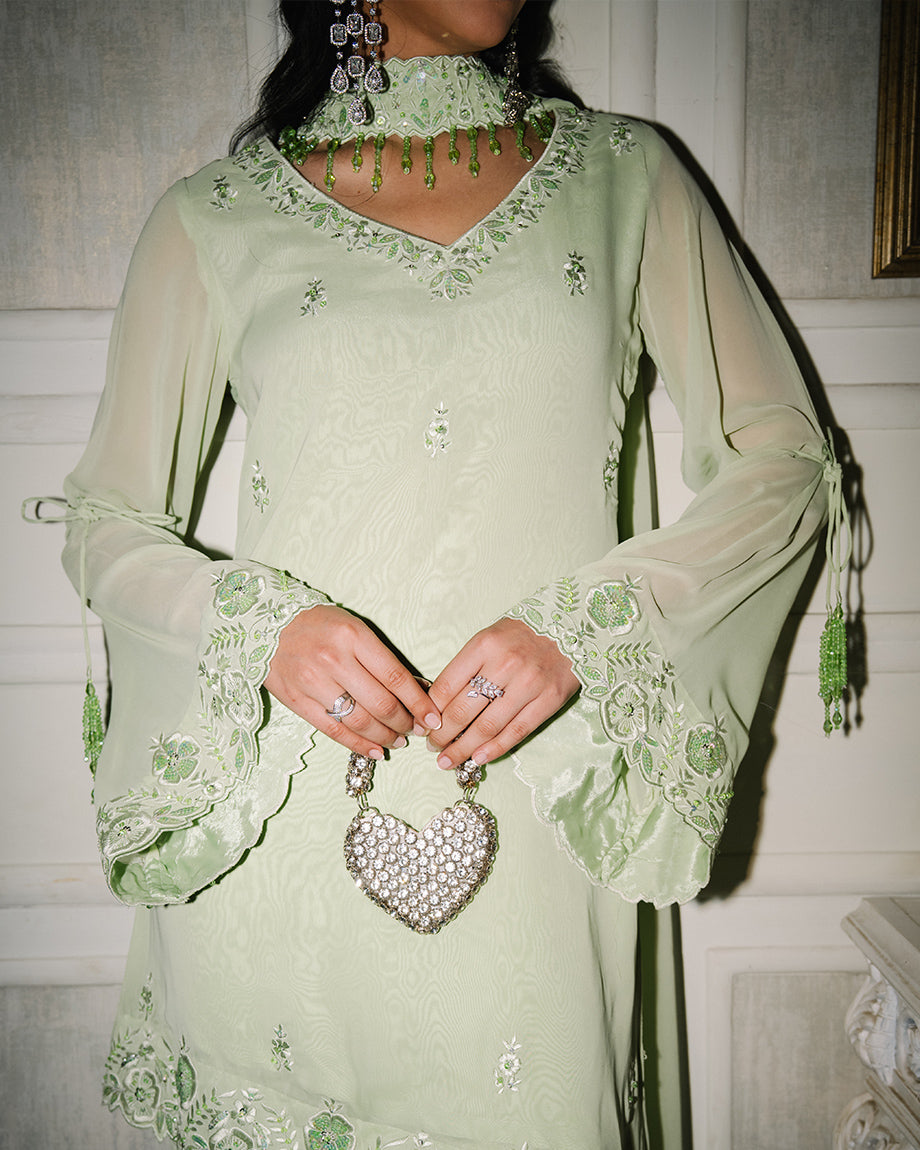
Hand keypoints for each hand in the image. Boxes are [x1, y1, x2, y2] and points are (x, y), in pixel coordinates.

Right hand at [264, 605, 440, 759]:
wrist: (266, 623)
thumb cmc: (319, 625)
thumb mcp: (354, 628)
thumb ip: (381, 658)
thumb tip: (415, 690)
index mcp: (354, 637)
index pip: (395, 677)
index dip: (418, 703)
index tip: (432, 718)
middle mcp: (334, 660)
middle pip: (381, 704)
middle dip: (405, 723)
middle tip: (415, 730)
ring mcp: (313, 683)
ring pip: (360, 721)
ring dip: (385, 737)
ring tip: (398, 740)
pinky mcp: (297, 701)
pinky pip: (334, 731)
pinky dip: (359, 745)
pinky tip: (375, 750)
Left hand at [426, 618, 578, 769]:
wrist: (570, 627)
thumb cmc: (522, 635)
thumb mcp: (489, 638)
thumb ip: (466, 667)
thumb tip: (439, 705)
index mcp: (484, 645)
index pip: (446, 686)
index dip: (430, 711)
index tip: (423, 725)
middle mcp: (505, 664)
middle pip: (463, 710)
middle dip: (442, 735)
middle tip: (433, 746)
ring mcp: (529, 683)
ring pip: (488, 726)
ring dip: (463, 748)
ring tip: (448, 760)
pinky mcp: (549, 700)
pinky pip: (516, 731)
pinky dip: (495, 748)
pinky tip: (479, 758)